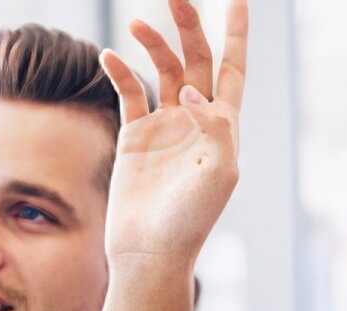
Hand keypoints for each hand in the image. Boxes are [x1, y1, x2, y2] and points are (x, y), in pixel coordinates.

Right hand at [98, 0, 246, 267]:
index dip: (236, 33)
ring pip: (161, 70)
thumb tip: (187, 89)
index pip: (233, 68)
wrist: (151, 251)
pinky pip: (128, 93)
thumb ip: (212, 125)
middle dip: (189, 26)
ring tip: (138, 24)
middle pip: (196, 60)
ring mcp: (164, 126)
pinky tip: (110, 55)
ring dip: (153, 43)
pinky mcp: (134, 137)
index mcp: (223, 126)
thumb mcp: (219, 171)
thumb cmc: (192, 219)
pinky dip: (119, 71)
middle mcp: (195, 120)